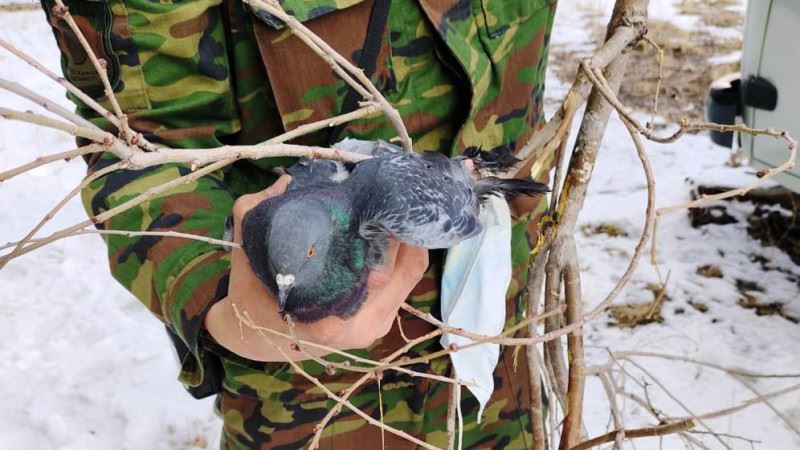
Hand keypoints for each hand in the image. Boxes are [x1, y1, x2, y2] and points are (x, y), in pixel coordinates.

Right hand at [205, 175, 428, 361]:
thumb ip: (254, 211)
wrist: (257, 336)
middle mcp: (359, 326)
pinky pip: (405, 281)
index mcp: (328, 319)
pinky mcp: (382, 323)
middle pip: (405, 266)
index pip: (381, 267)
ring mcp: (375, 327)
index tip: (379, 199)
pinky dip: (402, 255)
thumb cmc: (253, 293)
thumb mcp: (244, 250)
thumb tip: (288, 181)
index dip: (386, 229)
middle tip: (388, 197)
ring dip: (406, 240)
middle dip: (400, 229)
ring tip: (391, 209)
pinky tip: (390, 231)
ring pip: (411, 272)